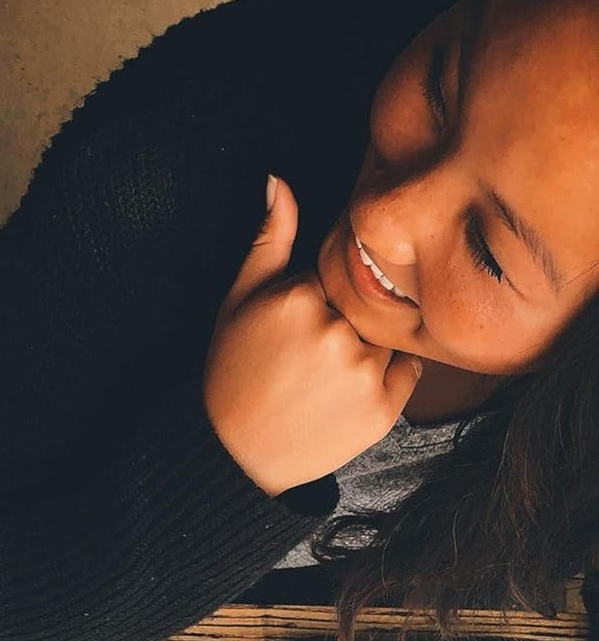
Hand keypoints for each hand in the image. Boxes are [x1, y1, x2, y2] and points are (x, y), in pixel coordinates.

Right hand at [203, 175, 423, 495]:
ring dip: (367, 349)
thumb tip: (279, 182)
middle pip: (368, 302)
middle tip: (307, 359)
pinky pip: (407, 372)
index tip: (296, 327)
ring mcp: (362, 373)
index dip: (321, 296)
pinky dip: (385, 381)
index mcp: (300, 298)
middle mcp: (335, 332)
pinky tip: (343, 396)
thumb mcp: (238, 303)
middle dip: (345, 322)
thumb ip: (267, 240)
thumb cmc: (232, 377)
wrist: (234, 458)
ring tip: (323, 380)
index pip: (341, 271)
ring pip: (390, 335)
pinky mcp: (382, 410)